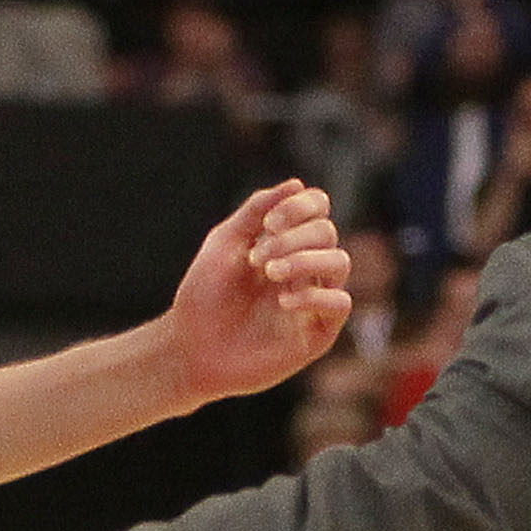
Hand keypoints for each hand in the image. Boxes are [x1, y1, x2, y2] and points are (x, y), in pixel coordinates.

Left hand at [159, 182, 353, 405]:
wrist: (190, 348)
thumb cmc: (205, 296)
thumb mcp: (225, 243)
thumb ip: (256, 210)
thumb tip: (296, 183)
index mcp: (286, 244)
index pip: (317, 210)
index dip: (301, 206)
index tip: (268, 222)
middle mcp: (305, 269)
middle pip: (326, 232)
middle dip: (293, 238)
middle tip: (257, 258)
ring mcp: (314, 300)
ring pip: (339, 262)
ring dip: (305, 260)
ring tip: (269, 274)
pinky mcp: (317, 334)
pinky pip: (340, 303)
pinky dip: (314, 295)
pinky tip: (282, 301)